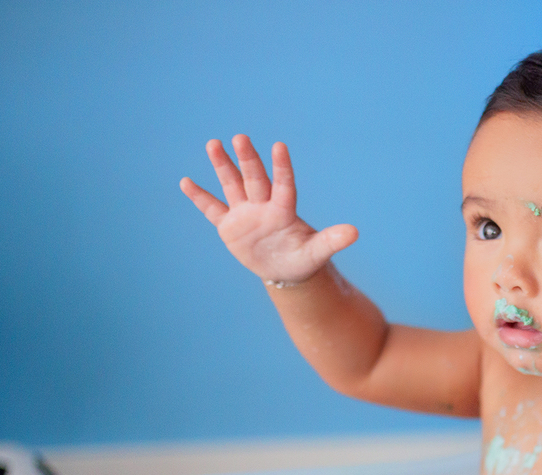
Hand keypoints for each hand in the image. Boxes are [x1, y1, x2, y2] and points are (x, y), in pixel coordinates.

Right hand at [180, 135, 357, 284]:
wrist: (285, 270)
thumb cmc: (303, 259)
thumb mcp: (317, 252)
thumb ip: (332, 240)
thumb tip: (355, 232)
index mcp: (284, 211)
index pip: (283, 185)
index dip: (282, 167)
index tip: (279, 146)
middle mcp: (263, 206)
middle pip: (254, 179)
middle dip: (247, 159)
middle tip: (239, 137)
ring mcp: (245, 214)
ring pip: (232, 185)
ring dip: (223, 166)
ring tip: (213, 143)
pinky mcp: (229, 226)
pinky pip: (212, 209)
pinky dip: (200, 197)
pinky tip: (186, 182)